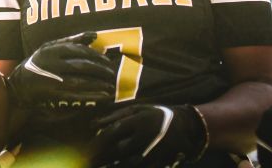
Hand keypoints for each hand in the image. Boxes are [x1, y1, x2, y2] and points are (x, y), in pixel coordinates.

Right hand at [6, 32, 116, 108]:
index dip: (95, 56)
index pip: (79, 50)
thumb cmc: (39, 62)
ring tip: (111, 87)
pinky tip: (102, 97)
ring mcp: (52, 79)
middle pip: (81, 66)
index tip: (108, 61)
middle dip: (100, 70)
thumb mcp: (51, 47)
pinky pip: (76, 95)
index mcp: (52, 49)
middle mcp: (52, 63)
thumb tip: (94, 35)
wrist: (20, 84)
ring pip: (80, 81)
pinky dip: (91, 97)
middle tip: (112, 74)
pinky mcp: (54, 94)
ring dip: (98, 85)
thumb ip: (72, 40)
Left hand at [88, 103, 205, 167]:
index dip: (99, 141)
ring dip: (115, 166)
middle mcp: (146, 136)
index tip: (87, 149)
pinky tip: (120, 167)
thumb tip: (92, 125)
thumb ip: (114, 117)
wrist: (184, 125)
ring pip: (130, 164)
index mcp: (139, 120)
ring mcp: (154, 151)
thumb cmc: (154, 114)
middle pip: (119, 150)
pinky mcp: (161, 162)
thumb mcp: (136, 109)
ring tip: (100, 167)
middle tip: (89, 163)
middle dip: (102, 158)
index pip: (115, 131)